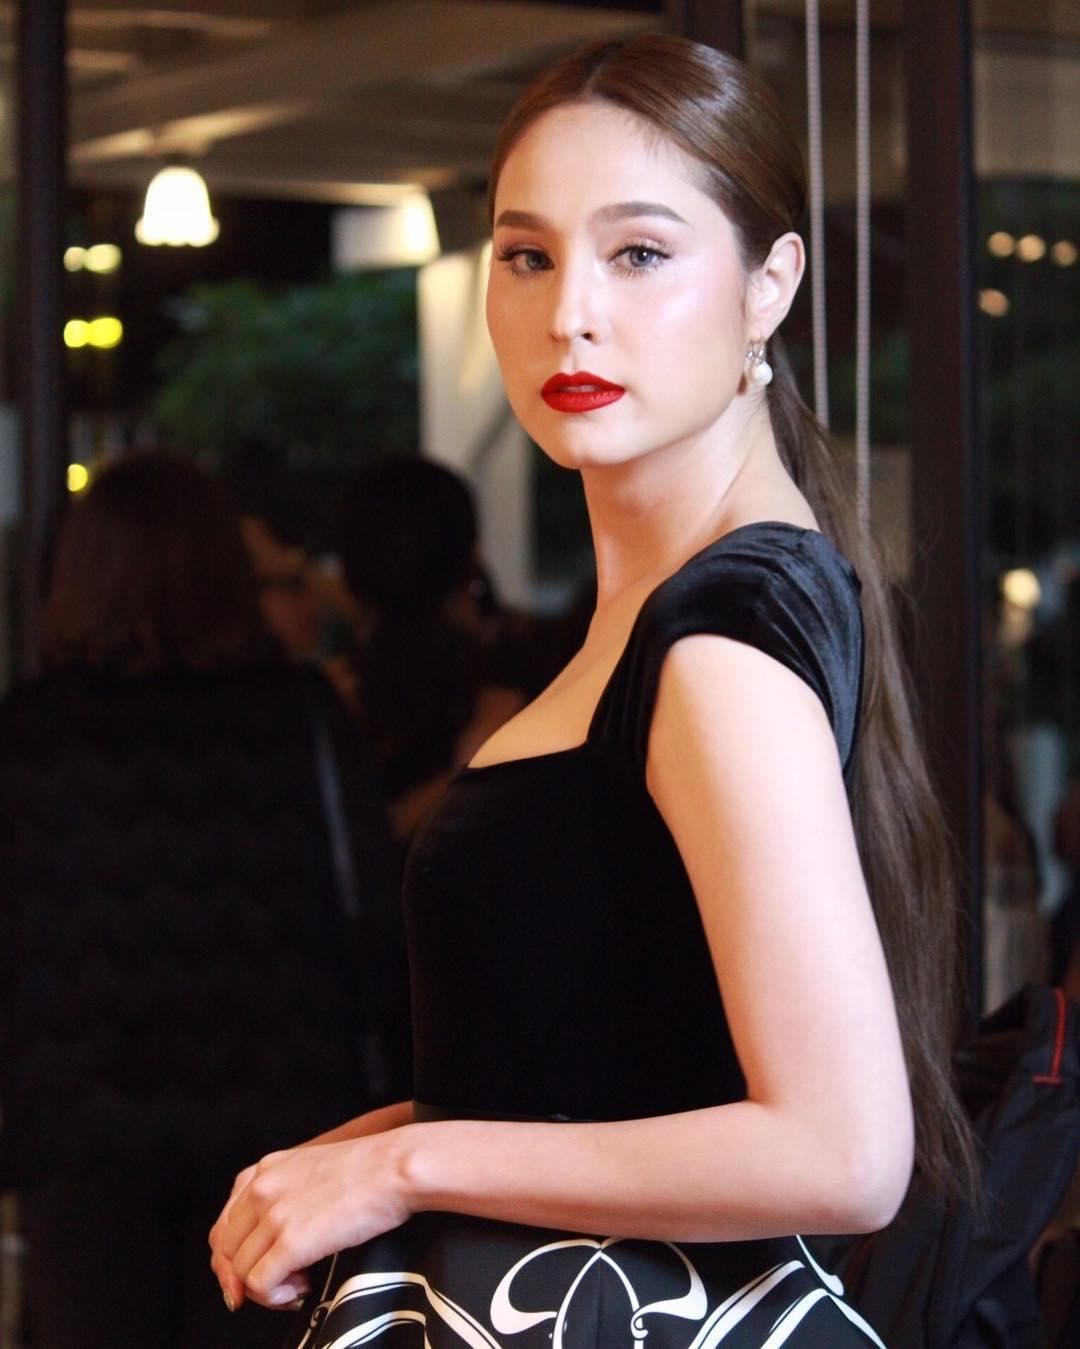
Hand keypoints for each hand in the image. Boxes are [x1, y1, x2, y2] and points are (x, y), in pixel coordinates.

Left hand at [209, 1134, 411, 1309]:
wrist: (396, 1167)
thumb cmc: (370, 1170)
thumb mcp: (313, 1169)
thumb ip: (285, 1195)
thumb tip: (271, 1243)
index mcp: (266, 1170)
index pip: (224, 1224)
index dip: (231, 1259)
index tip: (247, 1278)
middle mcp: (262, 1189)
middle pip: (227, 1251)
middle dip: (248, 1277)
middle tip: (282, 1283)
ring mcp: (274, 1214)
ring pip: (241, 1271)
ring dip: (267, 1287)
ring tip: (300, 1283)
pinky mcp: (292, 1241)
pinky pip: (260, 1284)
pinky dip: (277, 1295)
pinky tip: (303, 1287)